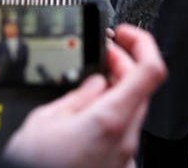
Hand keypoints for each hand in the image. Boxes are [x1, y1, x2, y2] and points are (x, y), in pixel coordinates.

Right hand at [3, 25, 166, 167]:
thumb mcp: (45, 120)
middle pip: (142, 88)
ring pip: (134, 111)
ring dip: (118, 90)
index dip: (143, 43)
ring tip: (91, 82)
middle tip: (102, 54)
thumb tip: (96, 80)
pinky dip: (111, 116)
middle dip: (125, 64)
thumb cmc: (35, 167)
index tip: (126, 33)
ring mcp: (124, 157)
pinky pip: (123, 135)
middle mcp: (126, 140)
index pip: (152, 70)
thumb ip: (78, 95)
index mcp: (111, 119)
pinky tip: (88, 114)